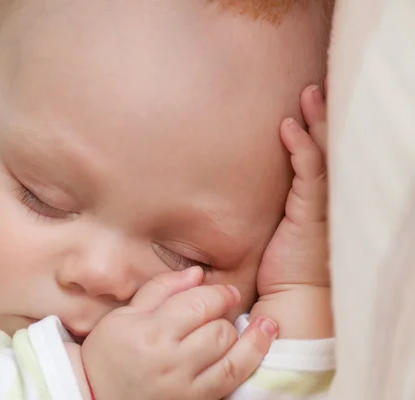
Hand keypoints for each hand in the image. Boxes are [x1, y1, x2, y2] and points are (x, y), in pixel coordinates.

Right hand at [80, 268, 277, 399]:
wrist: (97, 398)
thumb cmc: (108, 353)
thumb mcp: (125, 315)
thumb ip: (161, 290)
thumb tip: (197, 273)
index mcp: (149, 333)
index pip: (196, 304)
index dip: (217, 293)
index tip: (222, 290)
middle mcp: (170, 361)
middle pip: (217, 329)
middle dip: (226, 313)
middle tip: (225, 306)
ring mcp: (185, 387)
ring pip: (231, 355)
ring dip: (244, 335)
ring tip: (252, 324)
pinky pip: (232, 380)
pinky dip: (250, 358)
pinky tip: (259, 341)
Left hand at [252, 83, 331, 337]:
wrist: (294, 295)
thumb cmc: (281, 263)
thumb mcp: (276, 227)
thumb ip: (269, 203)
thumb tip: (236, 185)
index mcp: (315, 196)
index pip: (321, 152)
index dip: (317, 126)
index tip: (307, 100)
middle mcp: (324, 196)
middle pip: (329, 145)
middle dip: (323, 114)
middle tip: (315, 85)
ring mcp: (321, 202)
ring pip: (324, 152)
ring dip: (316, 120)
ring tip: (309, 93)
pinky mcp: (311, 212)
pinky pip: (309, 172)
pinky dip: (301, 147)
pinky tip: (289, 127)